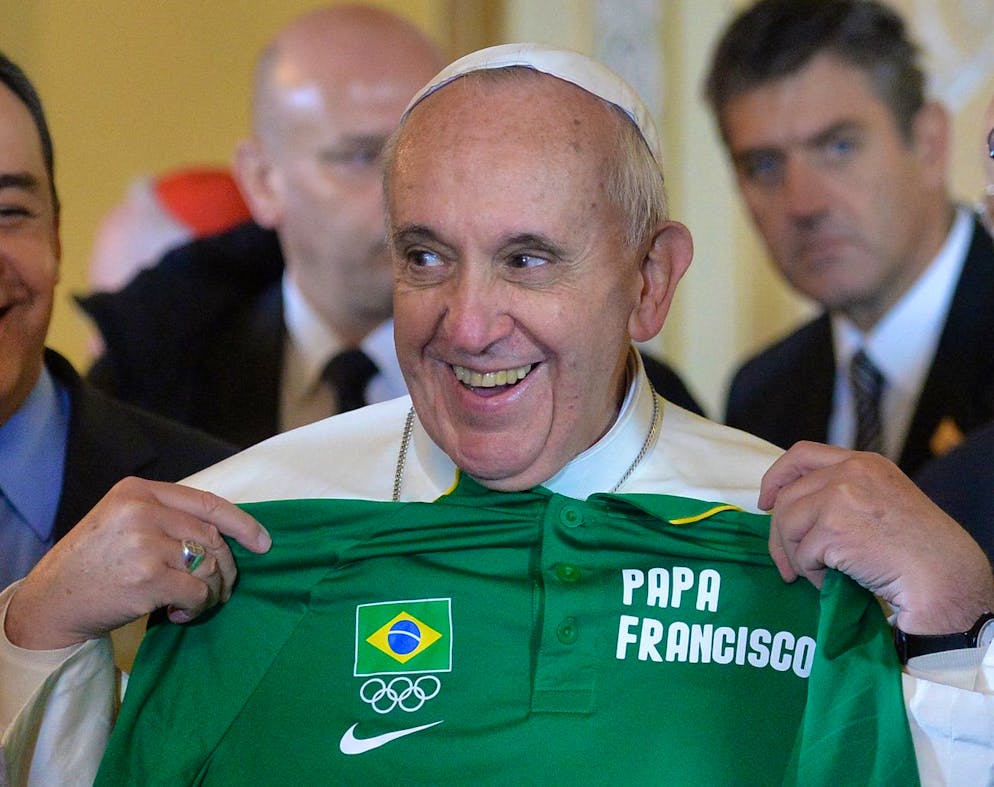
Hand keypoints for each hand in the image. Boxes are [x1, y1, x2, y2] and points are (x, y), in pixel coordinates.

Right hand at [5, 477, 270, 649]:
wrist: (51, 602)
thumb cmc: (95, 563)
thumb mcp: (123, 521)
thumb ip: (166, 517)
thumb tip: (226, 533)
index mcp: (138, 491)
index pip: (207, 502)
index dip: (242, 523)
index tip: (264, 542)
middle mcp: (142, 510)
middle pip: (212, 536)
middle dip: (227, 566)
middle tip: (221, 588)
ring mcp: (145, 543)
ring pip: (209, 564)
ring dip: (213, 589)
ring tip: (197, 602)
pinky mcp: (148, 578)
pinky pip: (197, 591)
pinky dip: (197, 606)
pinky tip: (178, 613)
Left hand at [759, 441, 993, 634]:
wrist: (943, 577)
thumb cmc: (919, 549)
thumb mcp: (883, 499)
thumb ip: (844, 493)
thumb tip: (791, 509)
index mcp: (863, 462)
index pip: (801, 454)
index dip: (776, 477)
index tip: (765, 501)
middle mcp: (849, 472)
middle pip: (787, 497)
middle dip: (779, 534)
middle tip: (785, 564)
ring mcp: (839, 498)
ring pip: (788, 525)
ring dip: (795, 557)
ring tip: (814, 575)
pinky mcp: (833, 529)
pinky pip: (802, 554)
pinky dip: (811, 574)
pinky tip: (831, 582)